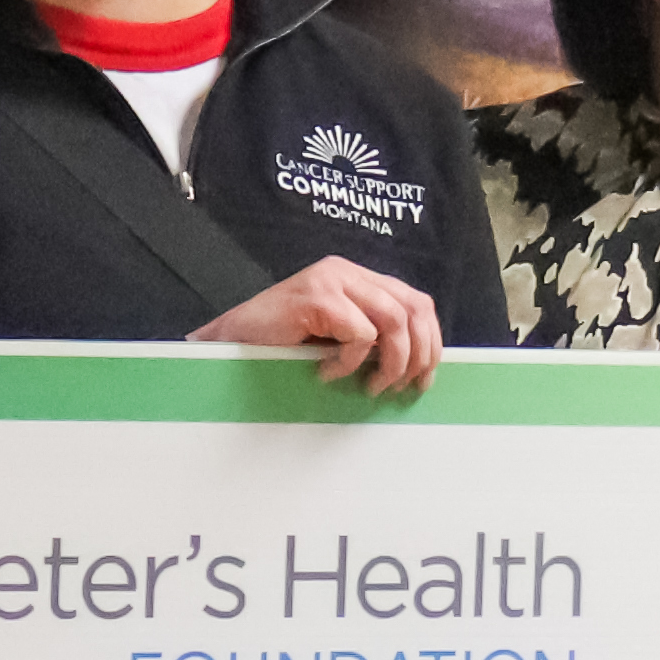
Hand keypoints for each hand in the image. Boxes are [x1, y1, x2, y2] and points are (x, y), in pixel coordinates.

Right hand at [195, 257, 446, 396]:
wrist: (228, 345)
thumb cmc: (280, 346)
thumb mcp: (336, 338)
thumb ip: (371, 336)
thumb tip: (416, 366)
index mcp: (358, 279)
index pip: (417, 302)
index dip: (430, 341)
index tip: (423, 377)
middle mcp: (348, 272)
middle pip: (414, 309)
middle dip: (417, 355)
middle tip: (400, 387)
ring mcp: (332, 281)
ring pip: (394, 321)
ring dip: (390, 363)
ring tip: (369, 386)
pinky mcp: (316, 297)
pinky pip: (360, 334)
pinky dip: (350, 363)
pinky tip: (326, 373)